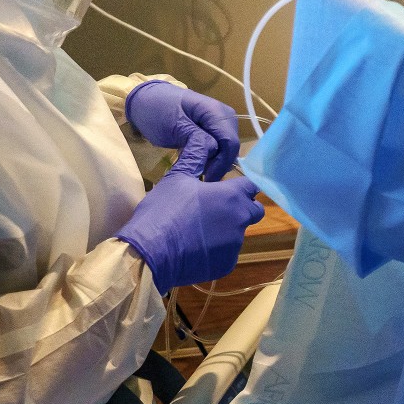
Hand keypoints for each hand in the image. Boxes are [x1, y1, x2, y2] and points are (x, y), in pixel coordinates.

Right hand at [115, 136, 265, 294]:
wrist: (149, 253)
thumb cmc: (163, 211)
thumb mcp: (177, 177)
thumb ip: (195, 157)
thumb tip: (205, 139)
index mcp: (231, 196)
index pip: (252, 186)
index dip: (243, 185)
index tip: (230, 187)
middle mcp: (240, 220)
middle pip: (254, 211)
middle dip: (241, 207)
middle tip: (216, 208)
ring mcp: (235, 245)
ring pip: (239, 233)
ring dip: (226, 229)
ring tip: (198, 230)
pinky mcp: (227, 265)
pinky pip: (227, 253)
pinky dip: (217, 250)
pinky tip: (195, 248)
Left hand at [125, 80, 240, 181]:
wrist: (146, 100)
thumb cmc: (157, 111)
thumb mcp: (174, 126)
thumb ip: (197, 139)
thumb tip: (215, 153)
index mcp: (216, 111)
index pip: (230, 142)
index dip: (222, 163)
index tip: (207, 180)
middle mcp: (225, 115)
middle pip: (231, 146)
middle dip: (219, 164)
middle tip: (201, 178)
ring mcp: (221, 122)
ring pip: (227, 148)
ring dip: (215, 162)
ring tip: (198, 172)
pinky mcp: (214, 128)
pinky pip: (220, 146)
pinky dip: (211, 157)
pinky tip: (199, 163)